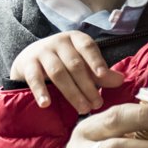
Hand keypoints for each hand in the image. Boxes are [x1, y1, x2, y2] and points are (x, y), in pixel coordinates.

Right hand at [10, 30, 124, 112]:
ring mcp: (41, 52)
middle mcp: (58, 42)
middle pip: (75, 64)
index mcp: (76, 39)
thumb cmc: (63, 62)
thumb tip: (121, 80)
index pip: (88, 47)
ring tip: (82, 109)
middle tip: (97, 104)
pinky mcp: (26, 64)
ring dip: (71, 92)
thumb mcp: (82, 64)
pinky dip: (40, 91)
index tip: (103, 76)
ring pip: (58, 72)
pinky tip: (46, 104)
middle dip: (87, 86)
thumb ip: (100, 73)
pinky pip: (34, 78)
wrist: (29, 59)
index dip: (96, 60)